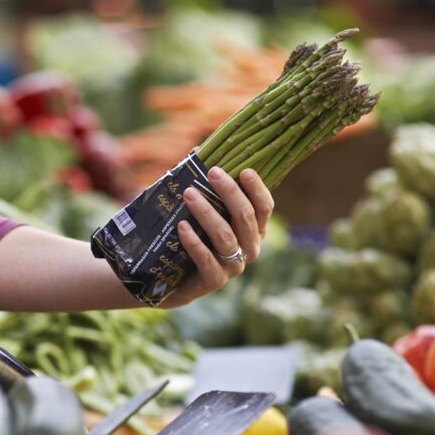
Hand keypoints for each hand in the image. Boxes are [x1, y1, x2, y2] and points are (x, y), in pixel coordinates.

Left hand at [160, 167, 273, 308]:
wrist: (170, 279)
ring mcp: (232, 267)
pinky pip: (207, 260)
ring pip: (226, 237)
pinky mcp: (214, 281)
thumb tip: (197, 153)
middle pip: (246, 218)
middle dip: (230, 193)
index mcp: (253, 230)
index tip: (244, 170)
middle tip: (212, 173)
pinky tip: (181, 227)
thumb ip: (205, 189)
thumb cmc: (188, 238)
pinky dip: (194, 242)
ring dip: (207, 213)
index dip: (257, 189)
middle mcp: (249, 249)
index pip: (264, 208)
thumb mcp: (200, 212)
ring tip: (189, 194)